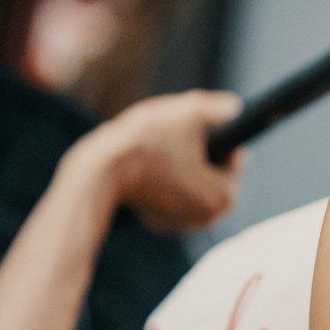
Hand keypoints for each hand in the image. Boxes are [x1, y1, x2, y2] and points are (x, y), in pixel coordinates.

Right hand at [84, 90, 247, 232]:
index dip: (214, 131)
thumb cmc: (144, 143)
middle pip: (213, 166)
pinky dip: (164, 172)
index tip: (192, 124)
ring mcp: (181, 222)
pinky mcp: (158, 219)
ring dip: (181, 157)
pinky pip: (172, 186)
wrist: (94, 173)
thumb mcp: (189, 111)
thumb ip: (221, 107)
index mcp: (224, 197)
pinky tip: (150, 159)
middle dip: (198, 147)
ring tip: (161, 142)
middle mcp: (208, 218)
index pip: (234, 154)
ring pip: (191, 174)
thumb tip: (234, 108)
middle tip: (173, 133)